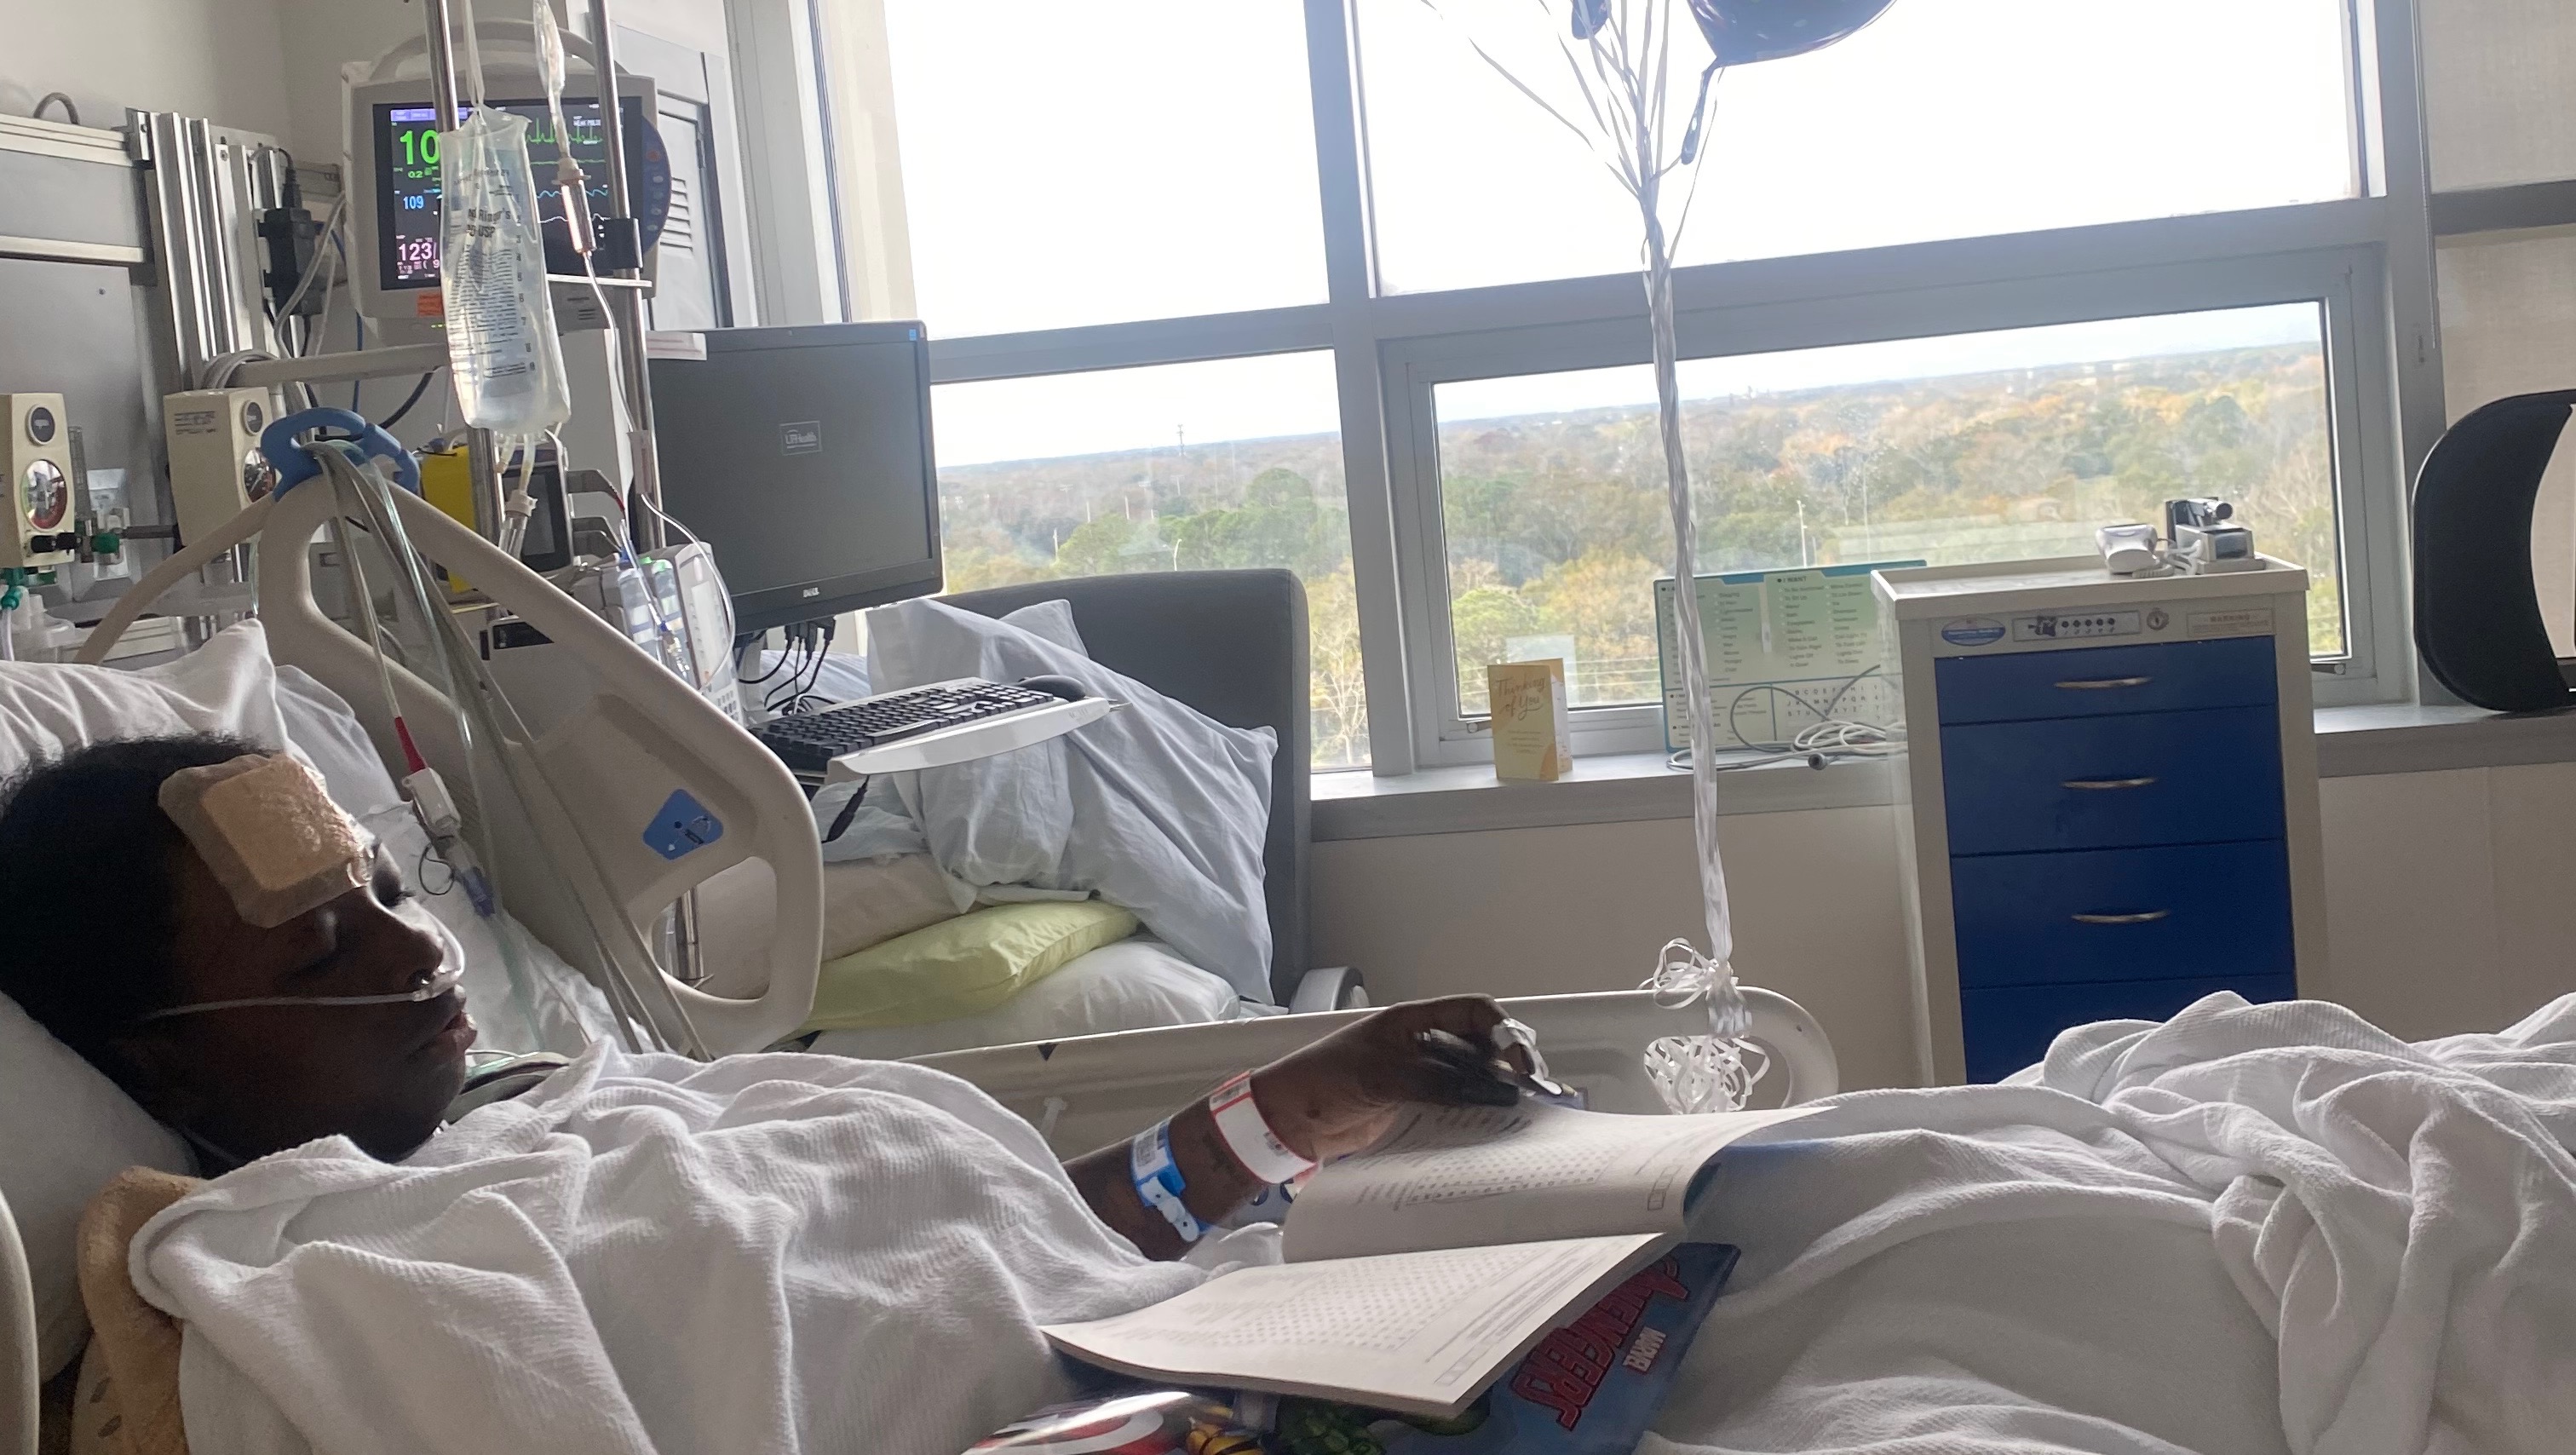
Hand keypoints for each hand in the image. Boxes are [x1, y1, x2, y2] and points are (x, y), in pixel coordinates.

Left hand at [1248, 996, 1535, 1163]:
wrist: (1289, 1120)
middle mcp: (1421, 1044)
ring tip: (1523, 1108)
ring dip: (1497, 1088)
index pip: (1472, 1011)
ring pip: (1473, 1075)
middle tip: (1531, 1088)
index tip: (1518, 1062)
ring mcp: (1420, 1075)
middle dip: (1509, 1060)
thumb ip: (1436, 1081)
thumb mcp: (1382, 1076)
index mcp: (1411, 1022)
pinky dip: (1477, 1111)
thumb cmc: (1323, 1082)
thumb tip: (1489, 1089)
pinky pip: (1456, 1104)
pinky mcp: (1415, 1106)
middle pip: (1481, 1043)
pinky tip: (1493, 1125)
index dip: (1502, 1030)